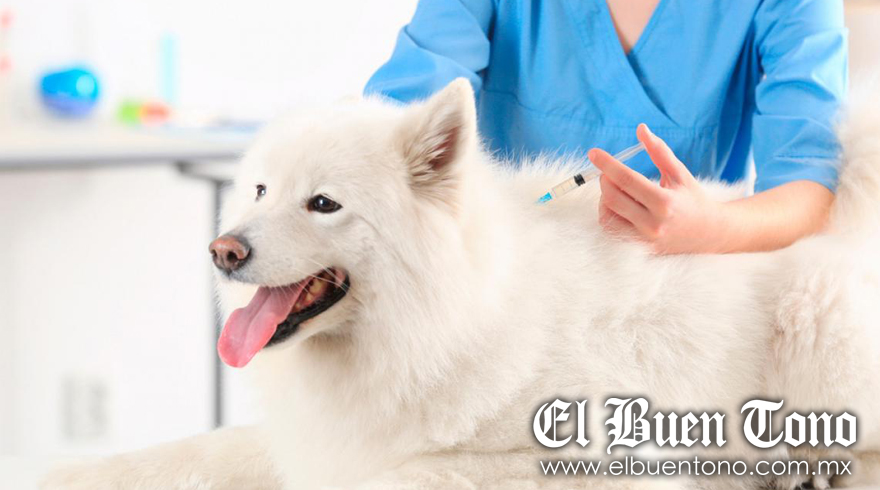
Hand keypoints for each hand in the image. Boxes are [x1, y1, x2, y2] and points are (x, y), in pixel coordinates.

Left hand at [591, 124, 726, 253]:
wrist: (710, 233)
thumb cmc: (693, 199)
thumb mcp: (680, 173)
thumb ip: (659, 151)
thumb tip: (641, 128)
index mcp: (665, 202)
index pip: (627, 180)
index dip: (607, 164)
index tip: (593, 153)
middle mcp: (653, 223)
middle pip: (613, 198)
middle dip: (605, 180)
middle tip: (608, 172)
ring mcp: (645, 239)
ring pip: (607, 216)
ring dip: (604, 198)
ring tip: (616, 189)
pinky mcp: (639, 248)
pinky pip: (612, 230)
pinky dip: (609, 214)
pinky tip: (618, 205)